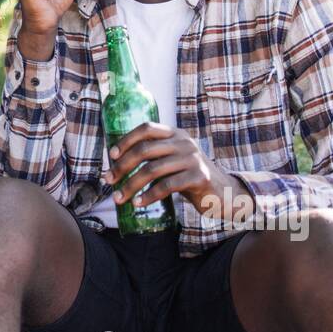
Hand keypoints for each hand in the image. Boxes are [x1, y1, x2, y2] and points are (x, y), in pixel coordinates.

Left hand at [104, 122, 252, 222]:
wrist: (223, 192)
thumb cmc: (190, 177)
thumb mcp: (173, 160)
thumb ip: (154, 157)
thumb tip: (118, 164)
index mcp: (175, 134)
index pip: (146, 128)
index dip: (126, 140)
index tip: (112, 156)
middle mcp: (184, 142)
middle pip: (145, 150)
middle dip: (122, 166)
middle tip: (109, 180)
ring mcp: (193, 158)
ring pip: (152, 170)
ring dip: (131, 185)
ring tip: (119, 198)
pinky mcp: (199, 177)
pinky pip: (167, 186)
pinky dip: (149, 195)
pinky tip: (139, 203)